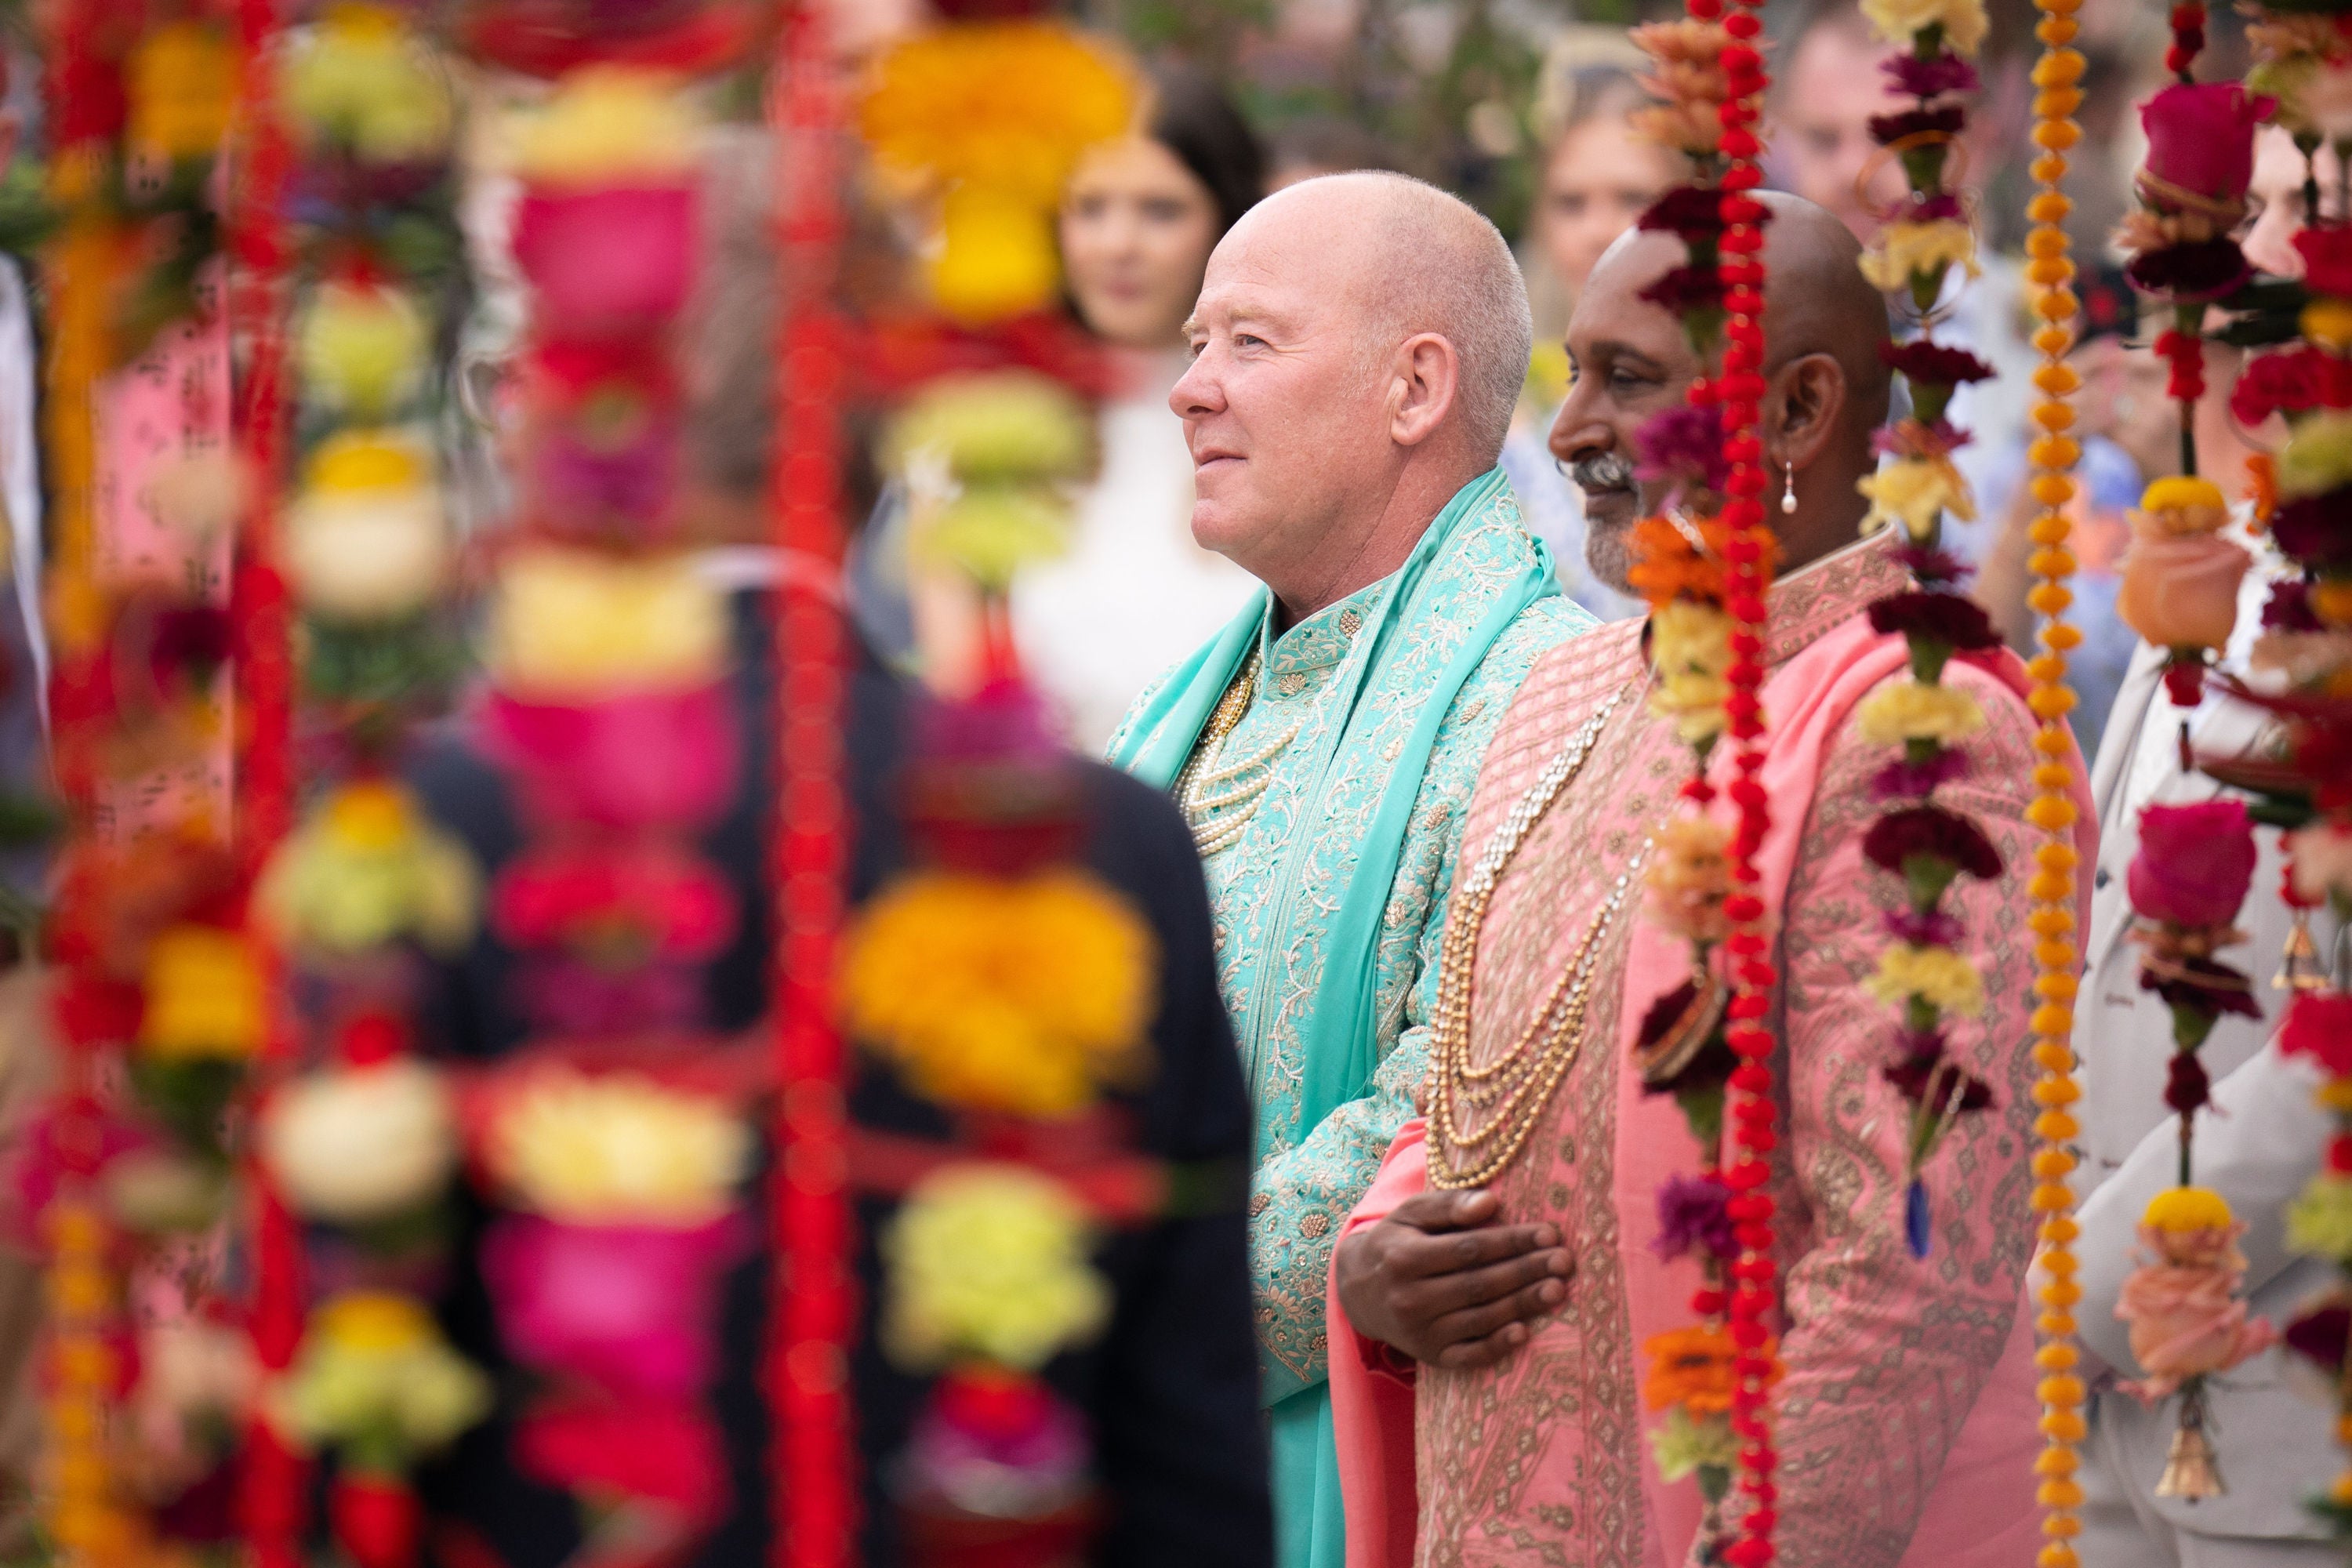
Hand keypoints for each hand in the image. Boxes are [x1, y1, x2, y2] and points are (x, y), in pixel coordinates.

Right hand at [1332, 1189, 1572, 1370]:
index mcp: (1405, 1258)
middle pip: (1480, 1284)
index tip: (1549, 1232)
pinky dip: (1496, 1346)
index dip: (1511, 1241)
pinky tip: (1524, 1332)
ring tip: (1558, 1289)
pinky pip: (1468, 1356)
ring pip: (1480, 1318)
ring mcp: (1420, 1332)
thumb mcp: (1412, 1214)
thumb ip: (1449, 1205)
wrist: (1358, 1290)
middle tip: (1564, 1261)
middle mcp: (1410, 1298)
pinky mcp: (1430, 1356)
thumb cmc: (1397, 1242)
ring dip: (1523, 1305)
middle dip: (1526, 1271)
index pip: (1470, 1249)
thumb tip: (1491, 1203)